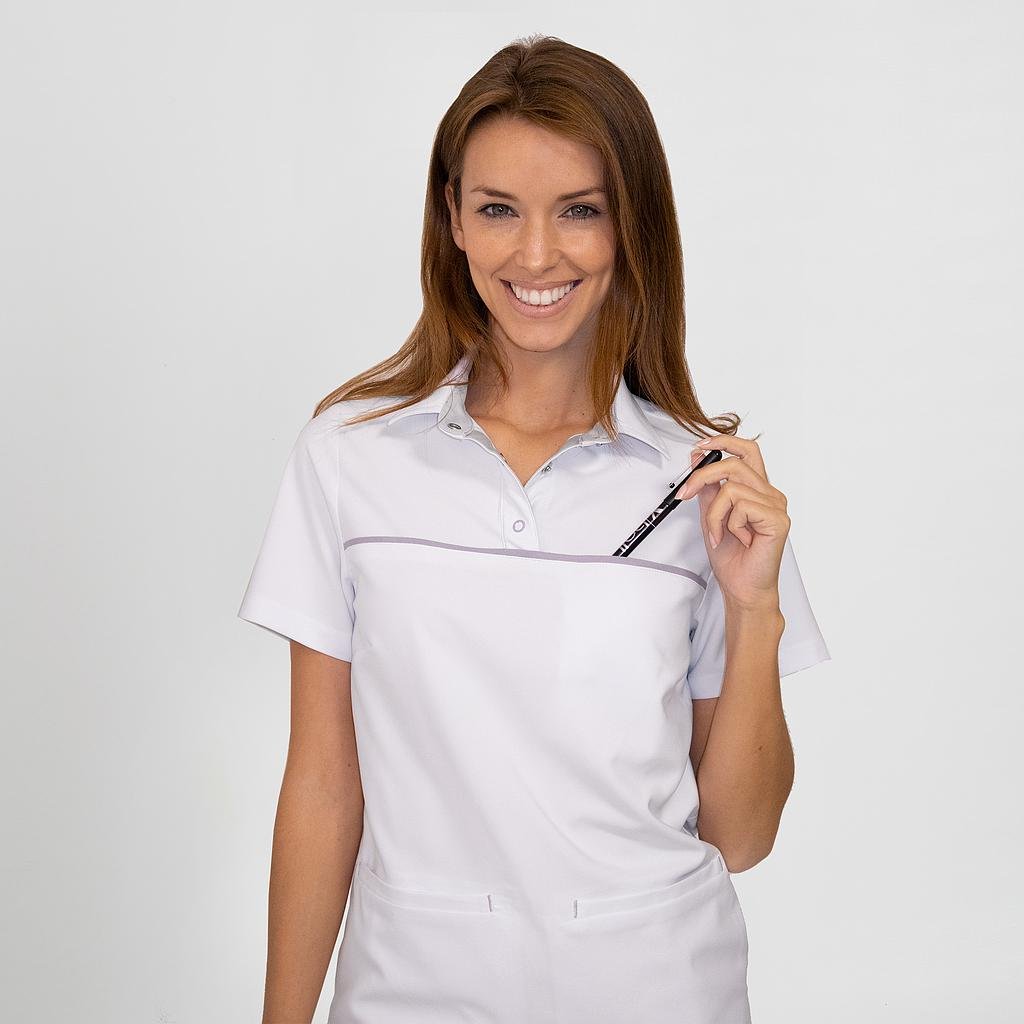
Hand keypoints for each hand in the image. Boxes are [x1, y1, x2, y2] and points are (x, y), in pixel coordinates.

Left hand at [676, 434, 789, 610]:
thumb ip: (708, 490)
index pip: (747, 451)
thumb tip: (698, 462)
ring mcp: (776, 506)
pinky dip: (727, 523)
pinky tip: (734, 538)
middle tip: (684, 494)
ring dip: (714, 513)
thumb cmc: (732, 557)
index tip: (698, 448)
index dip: (724, 441)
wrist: (743, 588)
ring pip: (732, 487)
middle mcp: (770, 494)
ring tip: (716, 533)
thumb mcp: (711, 516)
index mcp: (758, 490)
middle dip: (703, 476)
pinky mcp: (777, 520)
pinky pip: (741, 506)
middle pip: (735, 463)